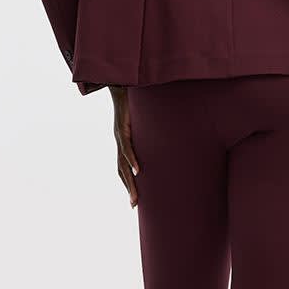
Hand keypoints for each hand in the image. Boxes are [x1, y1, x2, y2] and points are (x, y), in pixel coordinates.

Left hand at [110, 86, 140, 206]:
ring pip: (123, 164)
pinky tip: (137, 171)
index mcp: (124, 142)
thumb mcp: (145, 118)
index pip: (124, 167)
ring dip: (129, 181)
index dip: (128, 182)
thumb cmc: (135, 100)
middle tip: (134, 205)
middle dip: (128, 188)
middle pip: (122, 171)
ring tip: (135, 197)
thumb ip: (152, 126)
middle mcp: (120, 142)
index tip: (135, 198)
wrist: (122, 83)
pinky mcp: (122, 128)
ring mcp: (119, 136)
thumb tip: (169, 131)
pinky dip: (132, 160)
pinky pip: (127, 148)